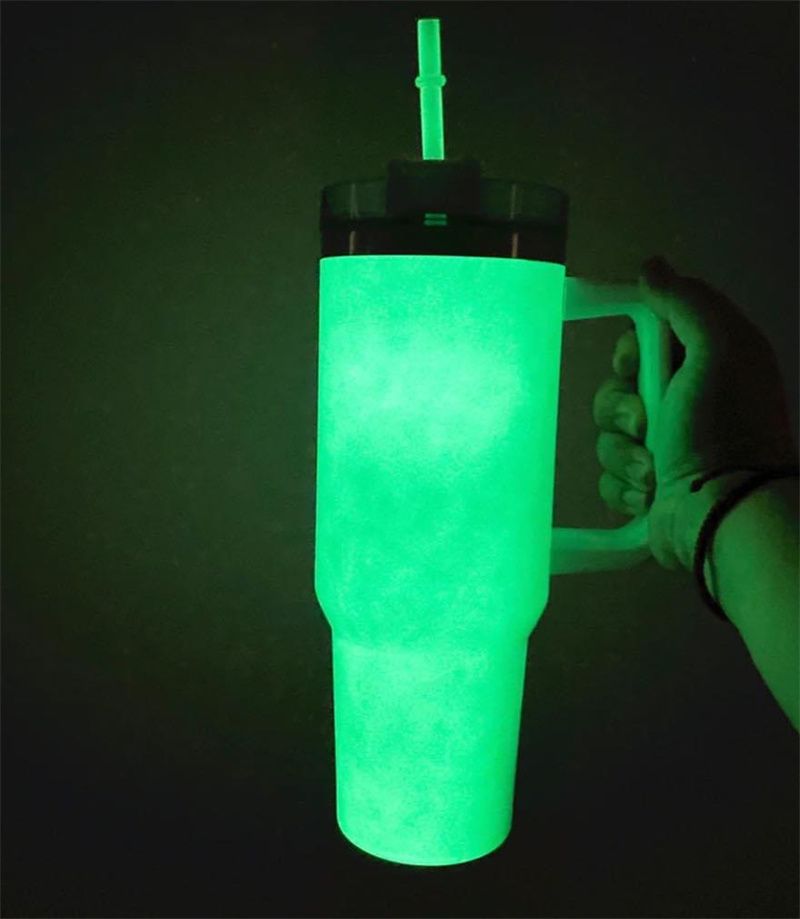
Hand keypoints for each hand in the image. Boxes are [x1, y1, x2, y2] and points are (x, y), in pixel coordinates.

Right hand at [593, 256, 797, 570]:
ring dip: (623, 453)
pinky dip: (623, 486)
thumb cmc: (723, 427)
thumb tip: (649, 265)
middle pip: (616, 388)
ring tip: (651, 472)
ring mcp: (664, 450)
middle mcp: (685, 404)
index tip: (636, 365)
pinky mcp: (646, 490)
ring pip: (607, 435)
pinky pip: (608, 476)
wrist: (726, 514)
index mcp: (706, 366)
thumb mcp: (718, 346)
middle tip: (645, 423)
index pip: (642, 341)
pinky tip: (648, 495)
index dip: (629, 352)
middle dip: (620, 408)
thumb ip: (684, 301)